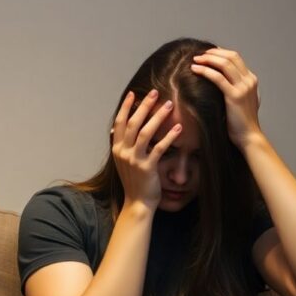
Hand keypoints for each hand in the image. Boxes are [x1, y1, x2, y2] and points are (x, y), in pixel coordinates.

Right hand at [110, 89, 182, 209]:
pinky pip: (159, 148)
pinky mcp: (147, 168)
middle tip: (154, 93)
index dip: (126, 107)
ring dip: (157, 117)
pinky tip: (179, 128)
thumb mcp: (124, 161)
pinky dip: (169, 137)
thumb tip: (119, 129)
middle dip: (144, 106)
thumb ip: (123, 145)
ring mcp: (134, 160)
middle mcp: (123, 152)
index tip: (134, 94)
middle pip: (132, 123)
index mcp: (117, 149)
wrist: (137, 202)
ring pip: (144, 132)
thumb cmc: (134, 181)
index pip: (119, 122)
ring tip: (169, 105)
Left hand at [190, 48, 263, 148]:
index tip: (206, 53)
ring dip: (208, 59)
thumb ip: (234, 89)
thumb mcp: (240, 101)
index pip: (236, 58)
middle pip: (231, 56)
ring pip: (225, 64)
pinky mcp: (235, 96)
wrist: (248, 136)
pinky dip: (205, 71)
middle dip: (213, 53)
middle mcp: (249, 80)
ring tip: (195, 59)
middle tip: (198, 54)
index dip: (220, 53)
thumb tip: (220, 83)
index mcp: (251, 80)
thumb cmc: (240, 122)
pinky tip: (195, 69)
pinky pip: (218, 78)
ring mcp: (244, 87)